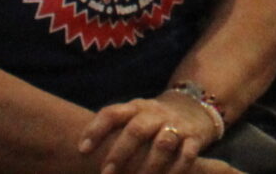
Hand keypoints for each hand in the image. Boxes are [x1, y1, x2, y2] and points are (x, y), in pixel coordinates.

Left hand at [77, 91, 212, 173]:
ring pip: (163, 143)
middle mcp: (156, 114)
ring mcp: (177, 125)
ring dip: (148, 166)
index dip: (95, 130)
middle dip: (120, 153)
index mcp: (137, 108)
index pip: (112, 113)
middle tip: (105, 173)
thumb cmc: (153, 120)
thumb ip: (113, 128)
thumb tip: (78, 152)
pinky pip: (187, 154)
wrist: (197, 107)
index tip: (81, 150)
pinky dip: (177, 169)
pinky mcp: (195, 138)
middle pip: (137, 129)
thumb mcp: (135, 116)